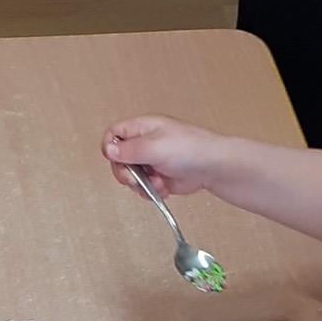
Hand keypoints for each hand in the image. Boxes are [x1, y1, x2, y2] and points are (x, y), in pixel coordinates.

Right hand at [100, 114, 223, 198]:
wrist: (213, 167)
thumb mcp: (154, 146)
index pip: (114, 134)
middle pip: (118, 159)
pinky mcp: (159, 177)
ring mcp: (152, 162)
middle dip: (125, 172)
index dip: (110, 147)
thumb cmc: (191, 149)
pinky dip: (151, 191)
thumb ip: (129, 149)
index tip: (117, 160)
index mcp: (142, 129)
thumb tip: (109, 149)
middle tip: (135, 178)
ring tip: (157, 182)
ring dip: (141, 184)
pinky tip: (163, 188)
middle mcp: (145, 144)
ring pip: (131, 176)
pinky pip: (143, 187)